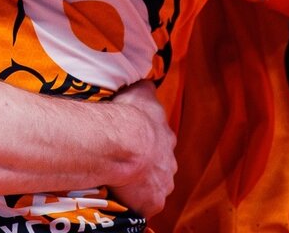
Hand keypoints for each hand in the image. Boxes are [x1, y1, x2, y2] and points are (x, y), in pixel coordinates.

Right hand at [107, 81, 176, 217]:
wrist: (125, 143)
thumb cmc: (131, 116)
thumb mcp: (140, 92)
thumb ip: (146, 88)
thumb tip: (148, 81)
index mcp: (165, 138)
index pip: (160, 142)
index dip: (148, 143)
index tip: (134, 143)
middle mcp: (169, 163)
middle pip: (160, 166)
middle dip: (147, 166)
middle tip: (125, 163)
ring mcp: (162, 185)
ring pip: (153, 186)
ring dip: (141, 185)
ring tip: (119, 181)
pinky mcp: (152, 203)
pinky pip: (144, 206)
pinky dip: (134, 203)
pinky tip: (119, 198)